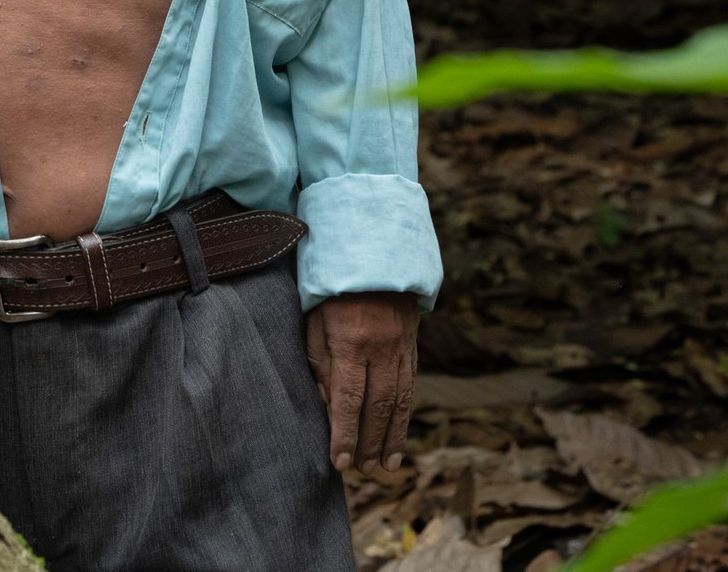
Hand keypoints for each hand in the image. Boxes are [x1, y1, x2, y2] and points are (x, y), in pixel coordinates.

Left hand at [304, 292, 418, 474]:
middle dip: (370, 443)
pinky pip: (411, 386)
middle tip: (364, 471)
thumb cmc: (333, 289)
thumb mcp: (315, 320)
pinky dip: (405, 415)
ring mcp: (401, 348)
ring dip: (393, 437)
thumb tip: (326, 403)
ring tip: (387, 466)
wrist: (375, 256)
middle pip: (377, 406)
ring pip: (400, 401)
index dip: (345, 434)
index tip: (340, 462)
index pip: (348, 399)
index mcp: (352, 341)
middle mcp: (381, 348)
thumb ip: (320, 362)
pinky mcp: (412, 346)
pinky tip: (399, 434)